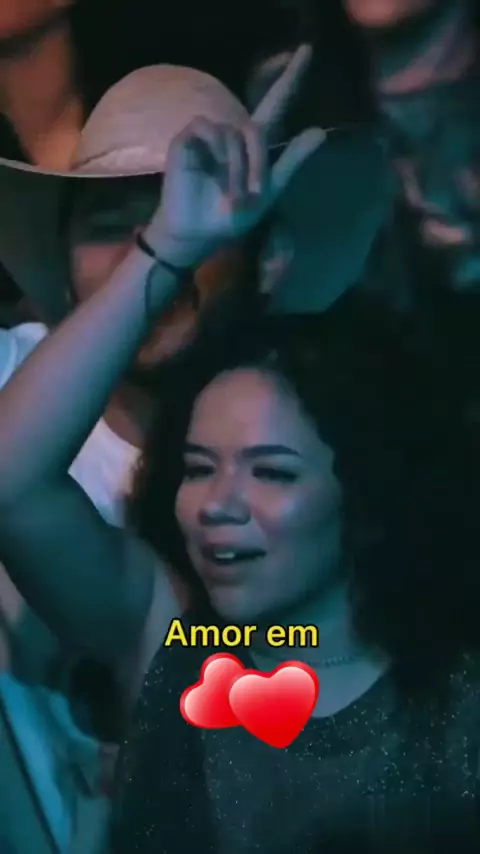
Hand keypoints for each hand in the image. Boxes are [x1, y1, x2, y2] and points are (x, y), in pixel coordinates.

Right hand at [147, 45, 324, 267]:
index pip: (276, 103)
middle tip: (253, 195)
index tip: (308, 50)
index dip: (291, 78)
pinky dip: (218, 152)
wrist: (198, 233)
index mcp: (254, 144)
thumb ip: (292, 162)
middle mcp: (233, 134)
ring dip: (238, 166)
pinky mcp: (187, 140)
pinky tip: (216, 174)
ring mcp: (209, 135)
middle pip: (255, 128)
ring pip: (234, 132)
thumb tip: (321, 131)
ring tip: (233, 195)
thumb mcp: (269, 193)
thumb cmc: (230, 216)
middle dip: (257, 164)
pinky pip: (208, 128)